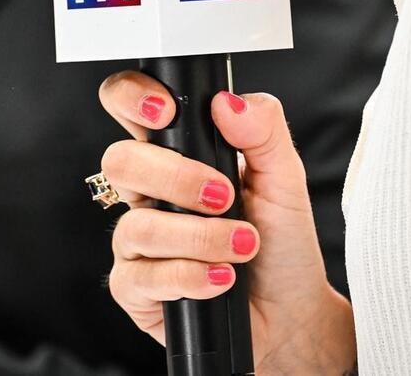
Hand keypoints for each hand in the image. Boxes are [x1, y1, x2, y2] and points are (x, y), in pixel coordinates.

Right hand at [99, 72, 356, 373]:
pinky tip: (222, 278)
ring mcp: (137, 242)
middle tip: (224, 196)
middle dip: (175, 177)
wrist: (292, 312)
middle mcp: (147, 193)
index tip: (166, 110)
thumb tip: (227, 101)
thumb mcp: (285, 178)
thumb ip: (263, 130)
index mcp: (176, 152)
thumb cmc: (281, 242)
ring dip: (198, 236)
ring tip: (242, 244)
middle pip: (119, 161)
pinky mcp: (135, 289)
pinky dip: (190, 276)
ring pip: (135, 226)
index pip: (128, 106)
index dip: (131, 97)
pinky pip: (142, 277)